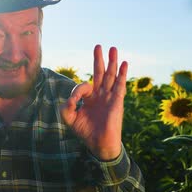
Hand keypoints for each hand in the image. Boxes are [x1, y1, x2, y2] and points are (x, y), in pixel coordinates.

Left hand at [60, 45, 127, 160]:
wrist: (99, 144)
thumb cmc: (85, 132)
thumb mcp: (69, 118)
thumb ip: (67, 106)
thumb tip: (73, 97)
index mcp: (90, 98)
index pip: (84, 85)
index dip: (79, 90)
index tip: (75, 101)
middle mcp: (101, 95)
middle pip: (100, 73)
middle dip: (99, 59)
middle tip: (98, 46)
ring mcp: (110, 97)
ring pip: (111, 76)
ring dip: (112, 62)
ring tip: (114, 48)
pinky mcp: (117, 102)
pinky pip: (120, 85)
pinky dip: (122, 74)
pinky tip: (124, 63)